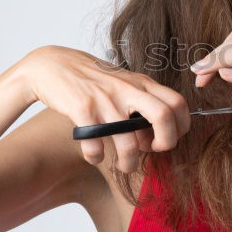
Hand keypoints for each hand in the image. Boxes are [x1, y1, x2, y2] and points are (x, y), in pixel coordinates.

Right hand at [15, 45, 189, 170]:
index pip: (178, 102)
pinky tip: (94, 154)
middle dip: (165, 143)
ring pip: (129, 142)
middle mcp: (127, 89)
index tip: (165, 137)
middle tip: (153, 151)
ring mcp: (105, 99)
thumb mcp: (124, 82)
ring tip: (125, 166)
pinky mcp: (82, 109)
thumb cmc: (92, 79)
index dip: (180, 126)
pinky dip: (96, 157)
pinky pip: (95, 145)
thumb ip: (143, 102)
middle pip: (164, 117)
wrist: (51, 65)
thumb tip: (158, 135)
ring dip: (129, 162)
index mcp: (141, 83)